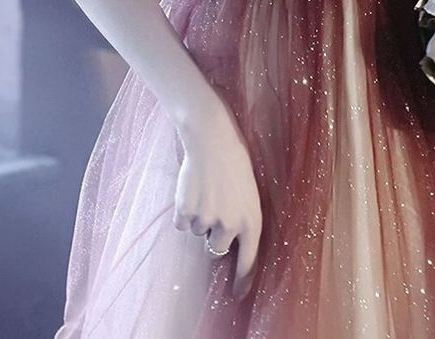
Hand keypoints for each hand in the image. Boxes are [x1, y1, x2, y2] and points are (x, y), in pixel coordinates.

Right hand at [173, 94, 262, 300]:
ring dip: (198, 215)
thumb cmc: (234, 162)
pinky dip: (183, 210)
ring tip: (205, 188)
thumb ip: (241, 220)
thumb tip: (227, 245)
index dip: (242, 280)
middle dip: (213, 234)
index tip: (237, 294)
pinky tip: (191, 189)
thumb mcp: (248, 194)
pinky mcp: (187, 212)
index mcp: (252, 221)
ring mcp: (207, 220)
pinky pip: (182, 223)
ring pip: (197, 231)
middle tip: (214, 206)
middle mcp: (231, 225)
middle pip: (217, 248)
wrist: (212, 139)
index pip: (248, 261)